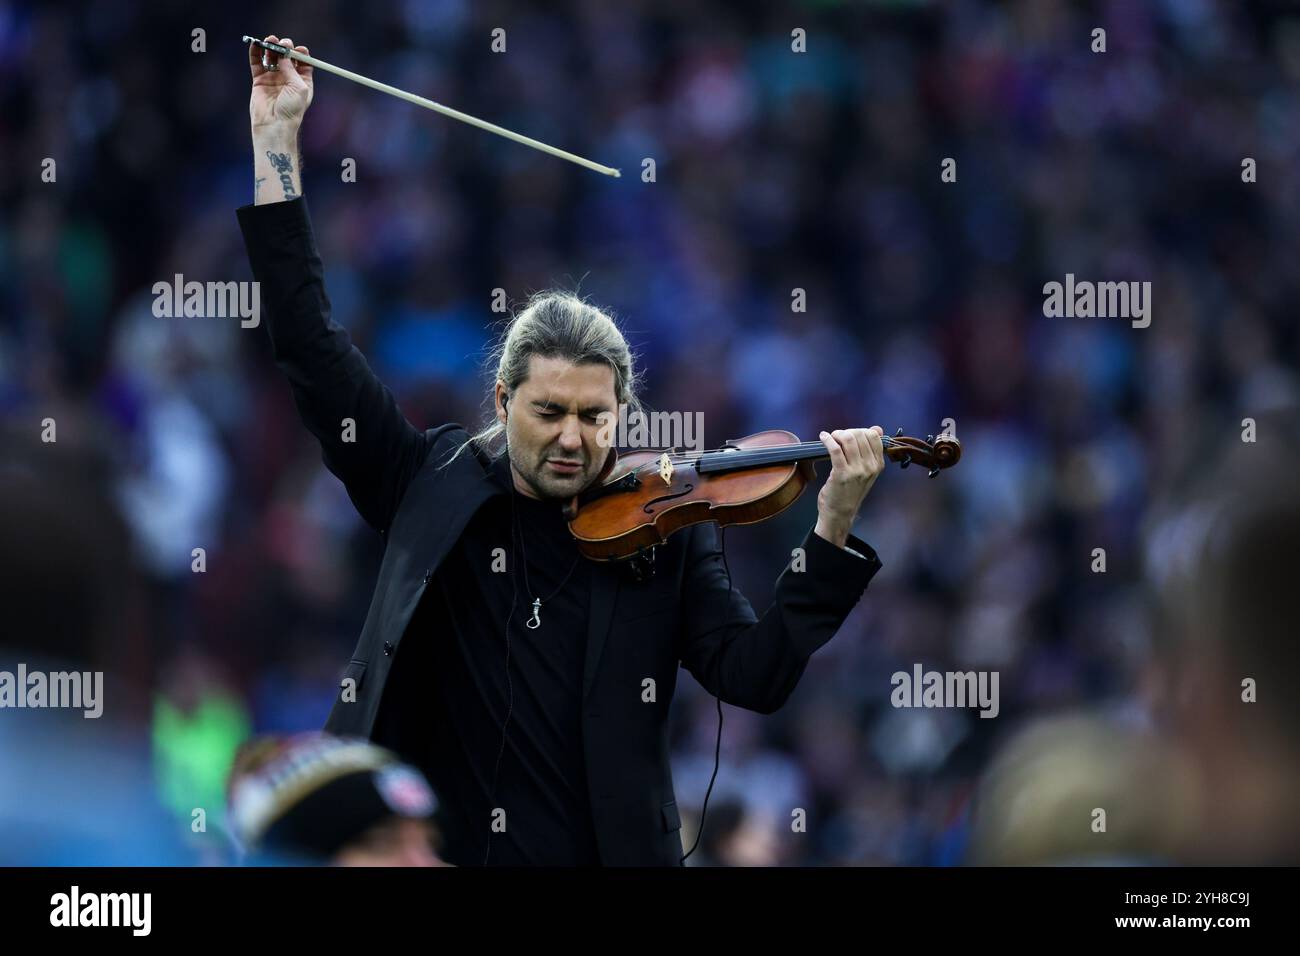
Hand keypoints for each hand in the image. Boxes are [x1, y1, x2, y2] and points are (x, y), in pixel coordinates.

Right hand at [249, 35, 313, 129]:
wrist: (274, 125)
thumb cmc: (291, 110)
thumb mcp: (298, 87)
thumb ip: (291, 69)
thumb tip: (283, 54)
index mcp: (302, 81)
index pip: (303, 62)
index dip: (300, 53)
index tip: (297, 49)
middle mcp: (288, 78)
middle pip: (286, 56)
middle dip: (285, 47)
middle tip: (283, 44)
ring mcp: (273, 78)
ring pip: (271, 57)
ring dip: (270, 46)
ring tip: (270, 40)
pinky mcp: (259, 80)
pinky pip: (256, 63)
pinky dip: (255, 52)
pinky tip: (255, 44)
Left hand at [814, 427, 884, 547]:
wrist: (840, 513)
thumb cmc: (850, 491)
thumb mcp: (866, 471)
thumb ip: (871, 451)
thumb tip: (877, 428)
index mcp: (878, 465)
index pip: (873, 436)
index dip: (859, 430)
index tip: (850, 435)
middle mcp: (870, 467)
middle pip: (860, 434)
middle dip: (847, 431)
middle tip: (837, 437)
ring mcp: (856, 471)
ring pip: (848, 439)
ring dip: (837, 434)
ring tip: (831, 437)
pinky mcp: (841, 473)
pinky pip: (835, 449)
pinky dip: (828, 440)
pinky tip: (823, 438)